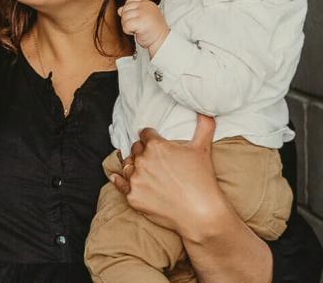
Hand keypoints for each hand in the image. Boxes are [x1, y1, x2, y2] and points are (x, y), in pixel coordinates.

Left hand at [110, 114, 236, 234]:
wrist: (200, 213)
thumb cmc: (202, 179)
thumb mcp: (203, 148)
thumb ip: (204, 125)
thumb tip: (206, 110)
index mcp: (156, 146)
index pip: (145, 134)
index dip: (151, 137)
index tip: (154, 140)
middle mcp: (142, 160)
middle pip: (135, 149)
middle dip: (142, 151)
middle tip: (152, 158)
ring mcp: (135, 179)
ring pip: (127, 165)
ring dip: (133, 165)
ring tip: (141, 169)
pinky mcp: (132, 197)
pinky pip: (119, 184)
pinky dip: (118, 180)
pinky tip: (116, 176)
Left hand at [117, 0, 169, 53]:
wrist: (161, 40)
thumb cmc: (152, 30)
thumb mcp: (143, 16)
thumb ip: (132, 11)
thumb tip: (119, 10)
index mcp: (147, 3)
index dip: (128, 9)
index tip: (134, 18)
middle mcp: (145, 6)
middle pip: (125, 8)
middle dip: (126, 18)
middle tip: (134, 26)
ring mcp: (143, 13)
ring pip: (124, 17)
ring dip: (127, 25)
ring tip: (136, 29)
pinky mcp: (141, 22)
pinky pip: (126, 25)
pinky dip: (128, 31)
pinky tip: (136, 32)